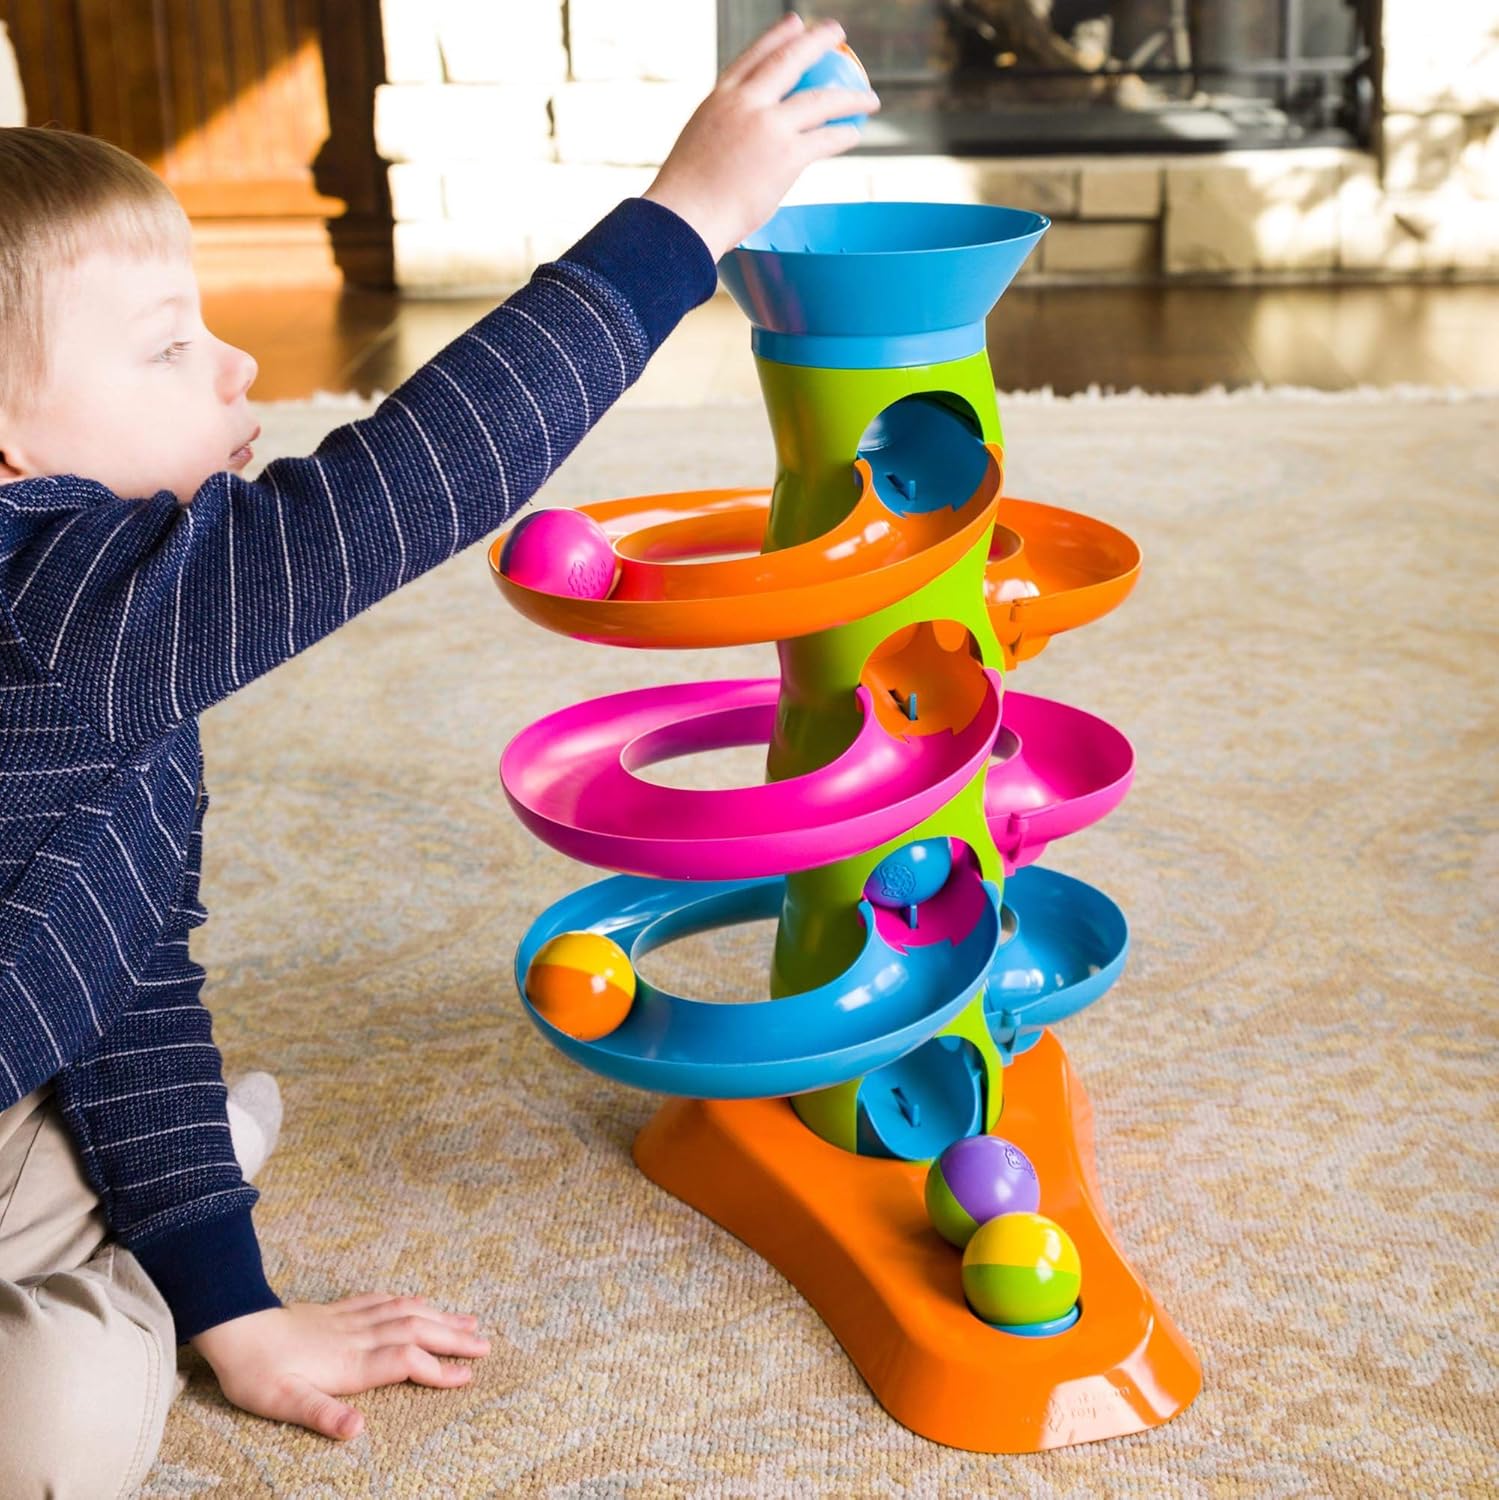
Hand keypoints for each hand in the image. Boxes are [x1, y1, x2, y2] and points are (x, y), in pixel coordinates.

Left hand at [190, 1293, 490, 1439]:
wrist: (236, 1327)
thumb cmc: (257, 1373)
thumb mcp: (284, 1403)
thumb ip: (323, 1415)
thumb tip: (358, 1431)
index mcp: (350, 1361)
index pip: (406, 1361)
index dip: (438, 1369)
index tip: (467, 1376)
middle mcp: (359, 1336)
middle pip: (416, 1332)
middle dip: (453, 1339)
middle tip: (486, 1344)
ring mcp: (351, 1319)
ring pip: (406, 1313)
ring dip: (440, 1317)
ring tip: (469, 1321)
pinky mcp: (339, 1309)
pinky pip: (383, 1300)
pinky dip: (409, 1301)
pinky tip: (420, 1301)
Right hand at [643, 13, 880, 259]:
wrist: (685, 220)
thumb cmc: (688, 197)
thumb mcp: (700, 145)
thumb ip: (727, 133)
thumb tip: (744, 145)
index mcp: (719, 98)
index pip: (754, 56)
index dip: (778, 36)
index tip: (796, 23)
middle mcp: (744, 103)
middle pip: (790, 60)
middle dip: (818, 41)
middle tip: (838, 33)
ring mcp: (767, 127)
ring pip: (820, 100)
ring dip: (850, 95)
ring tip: (869, 97)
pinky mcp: (786, 156)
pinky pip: (825, 139)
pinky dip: (844, 134)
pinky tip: (854, 134)